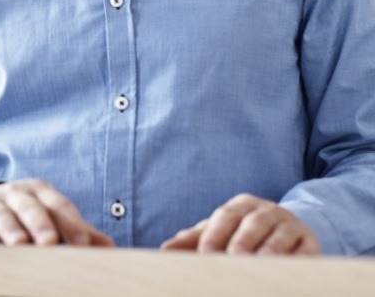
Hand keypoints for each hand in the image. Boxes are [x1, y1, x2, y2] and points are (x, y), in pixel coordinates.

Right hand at [0, 179, 114, 246]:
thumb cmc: (28, 217)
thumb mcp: (52, 219)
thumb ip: (79, 232)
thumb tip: (110, 248)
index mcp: (42, 192)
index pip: (60, 205)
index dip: (72, 224)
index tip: (83, 245)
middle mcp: (18, 193)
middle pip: (31, 206)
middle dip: (41, 224)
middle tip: (50, 242)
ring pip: (2, 213)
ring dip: (11, 229)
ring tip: (19, 244)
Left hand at [161, 194, 319, 254]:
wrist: (289, 230)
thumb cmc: (244, 234)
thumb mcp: (221, 232)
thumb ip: (195, 240)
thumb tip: (165, 250)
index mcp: (241, 205)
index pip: (225, 216)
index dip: (215, 235)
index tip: (206, 256)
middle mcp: (266, 211)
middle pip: (252, 224)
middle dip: (242, 243)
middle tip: (232, 260)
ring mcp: (290, 225)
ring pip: (279, 236)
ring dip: (269, 252)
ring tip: (259, 266)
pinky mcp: (310, 242)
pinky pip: (307, 250)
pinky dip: (299, 260)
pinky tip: (289, 270)